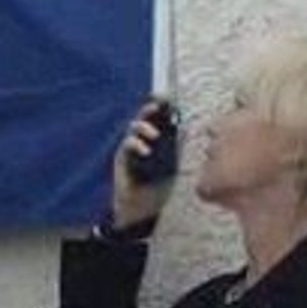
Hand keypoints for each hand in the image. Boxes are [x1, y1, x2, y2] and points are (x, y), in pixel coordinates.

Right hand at [111, 100, 176, 228]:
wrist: (142, 210)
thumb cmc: (157, 188)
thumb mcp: (171, 166)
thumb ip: (175, 148)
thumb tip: (186, 129)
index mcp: (154, 140)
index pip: (156, 117)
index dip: (160, 105)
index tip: (167, 96)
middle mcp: (141, 139)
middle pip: (143, 116)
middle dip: (149, 107)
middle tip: (157, 103)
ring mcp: (130, 147)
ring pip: (133, 127)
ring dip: (143, 126)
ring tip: (154, 134)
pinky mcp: (121, 157)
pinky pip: (127, 145)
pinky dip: (136, 144)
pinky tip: (146, 150)